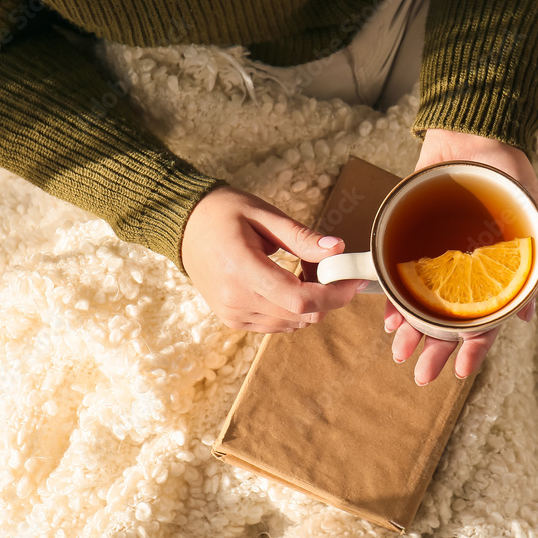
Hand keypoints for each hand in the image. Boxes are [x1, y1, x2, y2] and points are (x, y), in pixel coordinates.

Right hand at [182, 185, 365, 331]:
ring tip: (306, 271)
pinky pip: (277, 324)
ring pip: (293, 324)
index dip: (334, 295)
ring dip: (311, 304)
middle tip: (331, 268)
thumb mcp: (264, 215)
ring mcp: (233, 314)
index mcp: (242, 269)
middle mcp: (236, 300)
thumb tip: (338, 249)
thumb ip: (301, 237)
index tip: (354, 280)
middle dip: (328, 297)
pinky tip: (290, 283)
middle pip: (301, 316)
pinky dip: (293, 309)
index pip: (299, 300)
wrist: (184, 226)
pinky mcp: (233, 320)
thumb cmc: (223, 213)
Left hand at [387, 128, 537, 384]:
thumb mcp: (530, 220)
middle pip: (449, 320)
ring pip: (423, 303)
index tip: (461, 372)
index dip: (474, 349)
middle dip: (435, 349)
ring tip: (399, 349)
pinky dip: (394, 295)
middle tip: (420, 373)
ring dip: (412, 329)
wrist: (473, 131)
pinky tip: (386, 313)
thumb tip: (525, 317)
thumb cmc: (508, 176)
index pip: (486, 320)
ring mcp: (438, 256)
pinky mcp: (412, 238)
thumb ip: (529, 267)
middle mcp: (465, 270)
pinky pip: (400, 273)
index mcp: (496, 272)